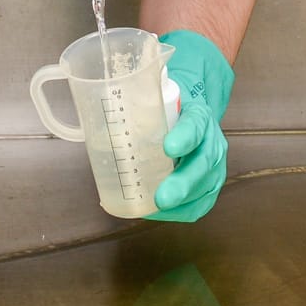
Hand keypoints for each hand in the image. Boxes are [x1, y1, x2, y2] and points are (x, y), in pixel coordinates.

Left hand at [150, 30, 234, 221]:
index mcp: (198, 114)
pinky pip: (200, 203)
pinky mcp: (209, 183)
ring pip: (204, 187)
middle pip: (203, 163)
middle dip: (183, 184)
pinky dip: (181, 211)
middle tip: (162, 197)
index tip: (167, 147)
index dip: (184, 137)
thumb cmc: (168, 104)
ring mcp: (213, 164)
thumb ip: (133, 99)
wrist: (191, 108)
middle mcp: (211, 140)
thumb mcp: (155, 94)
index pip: (195, 124)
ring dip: (181, 202)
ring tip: (155, 208)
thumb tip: (92, 109)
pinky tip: (159, 212)